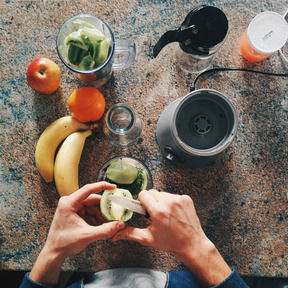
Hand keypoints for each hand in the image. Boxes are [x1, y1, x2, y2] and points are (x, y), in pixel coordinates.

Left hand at [29, 182, 124, 284]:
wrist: (54, 253)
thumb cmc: (64, 243)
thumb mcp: (87, 236)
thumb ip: (105, 230)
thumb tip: (120, 224)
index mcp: (69, 203)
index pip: (88, 189)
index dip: (102, 186)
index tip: (113, 187)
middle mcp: (70, 202)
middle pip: (92, 200)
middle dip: (103, 208)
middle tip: (114, 214)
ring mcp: (72, 207)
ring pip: (92, 207)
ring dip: (100, 215)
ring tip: (106, 225)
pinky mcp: (75, 213)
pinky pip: (89, 212)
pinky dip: (96, 219)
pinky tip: (100, 227)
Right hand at [112, 189, 231, 286]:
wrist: (192, 244)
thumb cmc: (171, 243)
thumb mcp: (148, 238)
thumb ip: (130, 233)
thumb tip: (115, 234)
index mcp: (158, 211)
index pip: (143, 194)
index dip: (141, 201)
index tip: (143, 209)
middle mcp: (169, 202)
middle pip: (152, 192)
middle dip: (150, 201)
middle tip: (153, 213)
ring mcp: (179, 199)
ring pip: (162, 193)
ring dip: (160, 201)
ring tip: (164, 214)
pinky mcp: (186, 198)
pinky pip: (172, 195)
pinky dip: (171, 201)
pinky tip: (173, 212)